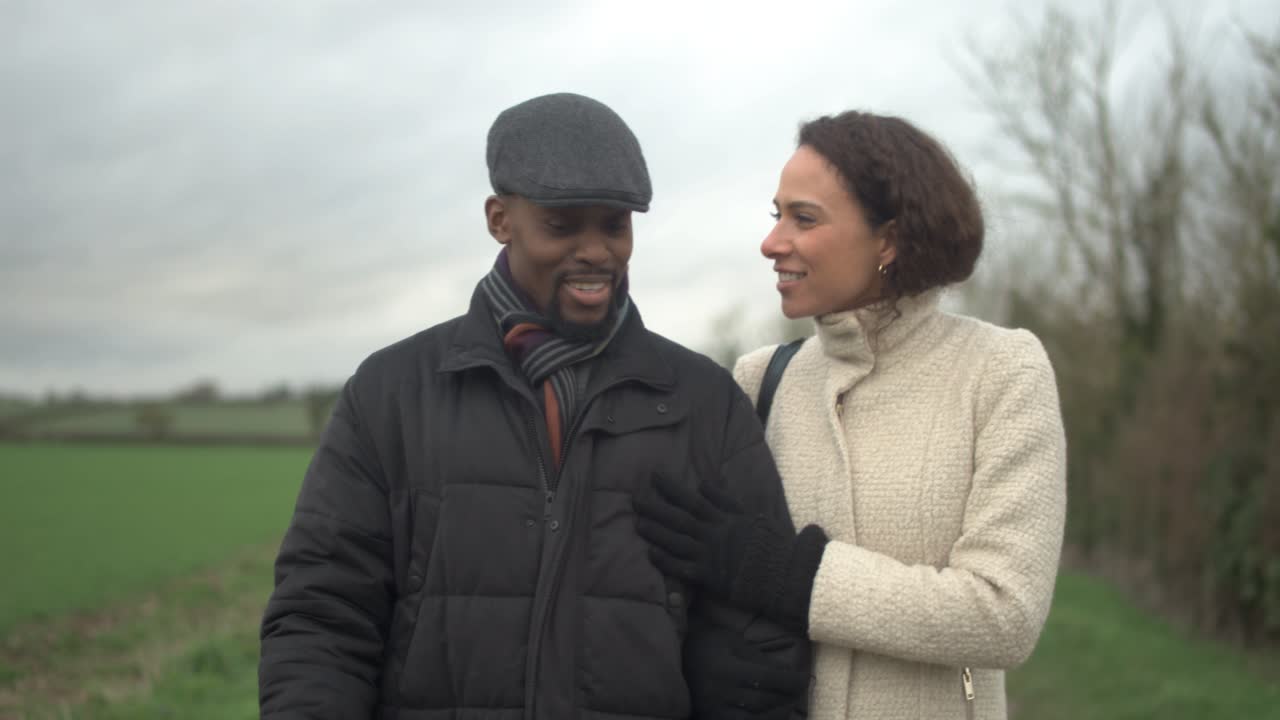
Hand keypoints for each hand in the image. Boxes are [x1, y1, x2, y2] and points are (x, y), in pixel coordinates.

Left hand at [634, 472, 828, 631]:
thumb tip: (704, 482)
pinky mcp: (709, 577)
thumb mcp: (751, 514)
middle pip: (678, 519)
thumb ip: (726, 499)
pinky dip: (665, 561)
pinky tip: (650, 554)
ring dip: (655, 532)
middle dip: (655, 508)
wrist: (783, 574)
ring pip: (676, 541)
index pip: (692, 499)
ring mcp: (709, 556)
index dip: (671, 488)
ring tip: (637, 523)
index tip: (653, 477)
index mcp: (724, 518)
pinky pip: (682, 568)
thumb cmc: (770, 543)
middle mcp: (713, 535)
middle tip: (634, 499)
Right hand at [684, 618, 810, 719]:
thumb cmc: (708, 644)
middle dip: (787, 696)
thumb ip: (758, 658)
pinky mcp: (711, 718)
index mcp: (726, 669)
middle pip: (764, 700)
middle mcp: (720, 693)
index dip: (791, 680)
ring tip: (787, 705)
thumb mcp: (732, 642)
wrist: (676, 657)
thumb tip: (787, 674)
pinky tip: (768, 715)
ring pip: (755, 719)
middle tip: (799, 691)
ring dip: (777, 713)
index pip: (768, 678)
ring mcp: (714, 710)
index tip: (804, 678)